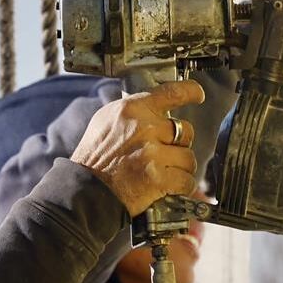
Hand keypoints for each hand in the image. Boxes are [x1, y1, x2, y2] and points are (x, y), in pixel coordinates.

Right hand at [71, 81, 204, 216]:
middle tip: (163, 156)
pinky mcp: (158, 178)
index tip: (198, 95)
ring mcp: (152, 154)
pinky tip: (165, 188)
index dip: (190, 92)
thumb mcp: (106, 121)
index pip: (172, 93)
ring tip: (161, 174)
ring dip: (180, 168)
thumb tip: (156, 108)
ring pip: (189, 158)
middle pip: (186, 131)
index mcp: (132, 109)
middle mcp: (144, 128)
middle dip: (179, 145)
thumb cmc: (94, 158)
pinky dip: (180, 187)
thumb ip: (133, 112)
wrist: (84, 190)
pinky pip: (186, 180)